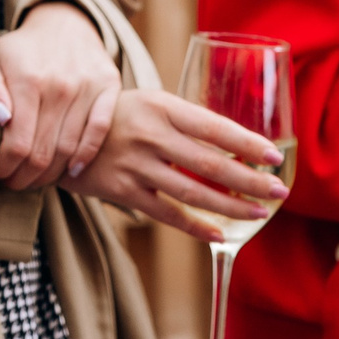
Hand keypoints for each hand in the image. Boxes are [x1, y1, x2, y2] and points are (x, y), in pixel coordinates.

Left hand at [0, 2, 120, 189]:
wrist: (63, 22)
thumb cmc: (21, 49)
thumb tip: (2, 118)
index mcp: (28, 79)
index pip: (18, 143)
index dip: (6, 167)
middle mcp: (60, 85)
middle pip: (43, 152)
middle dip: (25, 177)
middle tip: (15, 183)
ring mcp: (88, 87)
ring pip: (69, 149)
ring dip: (51, 174)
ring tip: (35, 179)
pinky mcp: (109, 88)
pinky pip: (99, 132)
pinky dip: (85, 156)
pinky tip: (71, 169)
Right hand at [62, 87, 290, 242]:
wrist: (59, 131)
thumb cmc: (117, 116)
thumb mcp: (149, 103)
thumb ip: (185, 121)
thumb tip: (239, 145)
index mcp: (161, 106)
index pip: (213, 126)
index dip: (247, 143)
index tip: (275, 156)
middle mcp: (149, 135)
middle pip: (209, 164)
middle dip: (249, 181)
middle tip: (279, 191)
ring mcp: (134, 165)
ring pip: (192, 193)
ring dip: (230, 206)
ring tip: (259, 214)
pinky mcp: (121, 190)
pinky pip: (166, 214)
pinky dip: (195, 227)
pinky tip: (219, 235)